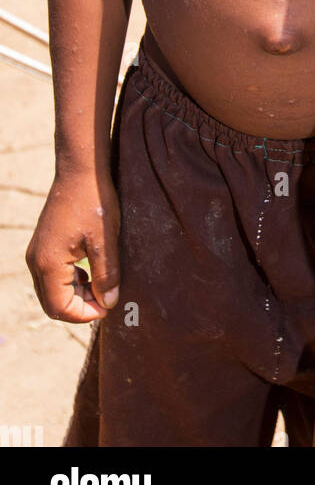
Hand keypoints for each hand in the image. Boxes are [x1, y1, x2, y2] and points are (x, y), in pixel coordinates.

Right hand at [26, 170, 119, 322]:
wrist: (80, 171)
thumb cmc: (94, 202)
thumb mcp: (106, 240)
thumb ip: (107, 274)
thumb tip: (108, 303)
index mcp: (49, 263)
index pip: (59, 308)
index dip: (84, 314)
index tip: (108, 306)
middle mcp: (36, 261)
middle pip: (52, 304)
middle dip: (79, 307)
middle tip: (106, 298)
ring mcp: (36, 253)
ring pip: (51, 291)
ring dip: (74, 295)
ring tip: (100, 285)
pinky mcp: (42, 246)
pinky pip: (51, 276)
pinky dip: (69, 282)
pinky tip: (89, 272)